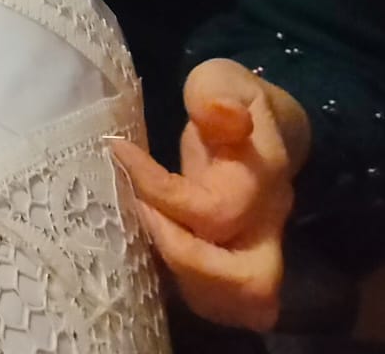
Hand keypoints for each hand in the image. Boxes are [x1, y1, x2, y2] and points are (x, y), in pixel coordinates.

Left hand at [111, 59, 305, 331]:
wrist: (260, 125)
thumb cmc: (229, 99)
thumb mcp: (222, 79)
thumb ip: (217, 92)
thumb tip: (218, 115)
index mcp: (263, 179)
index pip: (216, 211)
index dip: (159, 191)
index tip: (118, 151)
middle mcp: (266, 227)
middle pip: (252, 284)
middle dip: (187, 262)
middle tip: (141, 215)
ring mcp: (256, 253)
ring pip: (236, 304)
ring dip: (183, 279)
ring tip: (143, 227)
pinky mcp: (236, 268)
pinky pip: (217, 302)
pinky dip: (185, 287)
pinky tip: (152, 246)